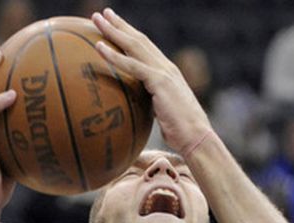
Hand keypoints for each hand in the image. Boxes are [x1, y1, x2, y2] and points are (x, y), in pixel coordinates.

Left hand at [91, 8, 211, 153]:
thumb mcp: (165, 115)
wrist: (197, 138)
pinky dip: (115, 56)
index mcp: (168, 74)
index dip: (131, 35)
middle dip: (120, 25)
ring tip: (96, 19)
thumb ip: (153, 105)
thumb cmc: (182, 134)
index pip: (147, 49)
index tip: (116, 25)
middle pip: (139, 41)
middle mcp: (167, 68)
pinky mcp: (160, 83)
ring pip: (135, 46)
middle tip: (102, 14)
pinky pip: (133, 65)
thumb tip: (138, 110)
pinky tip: (99, 47)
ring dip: (114, 31)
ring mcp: (164, 73)